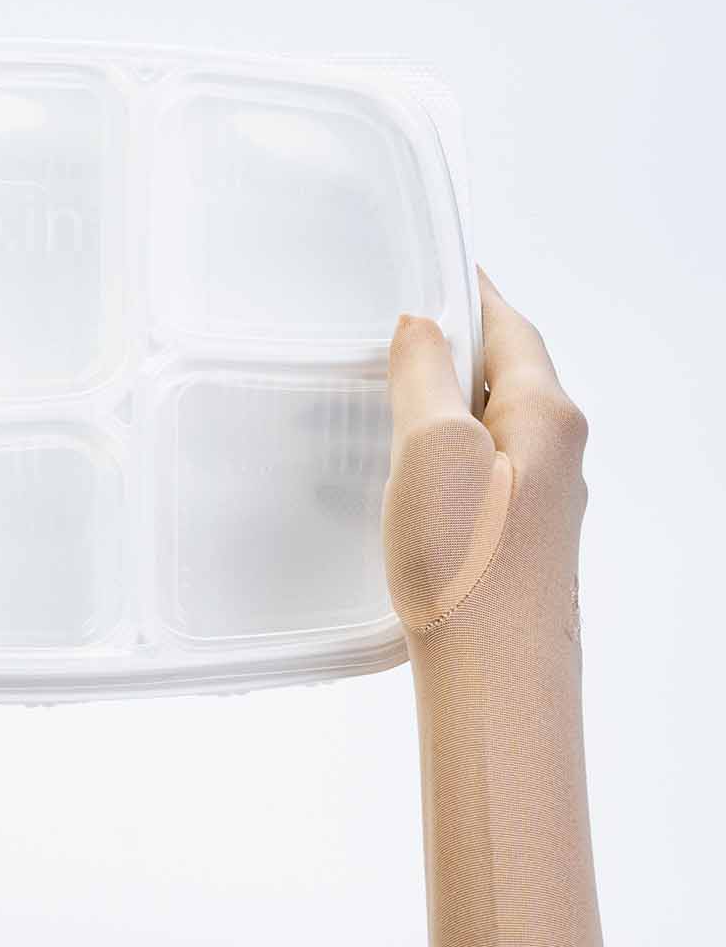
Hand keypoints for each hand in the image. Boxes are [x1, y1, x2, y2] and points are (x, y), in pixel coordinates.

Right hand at [381, 272, 632, 946]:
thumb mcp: (431, 448)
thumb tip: (421, 326)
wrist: (495, 681)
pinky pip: (486, 468)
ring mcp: (543, 499)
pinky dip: (449, 446)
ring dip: (450, 398)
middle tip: (395, 323)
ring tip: (388, 388)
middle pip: (511, 372)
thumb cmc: (464, 568)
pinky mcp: (521, 541)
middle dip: (458, 342)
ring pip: (496, 422)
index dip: (471, 291)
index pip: (512, 325)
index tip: (437, 265)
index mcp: (548, 414)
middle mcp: (559, 450)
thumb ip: (425, 376)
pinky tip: (407, 466)